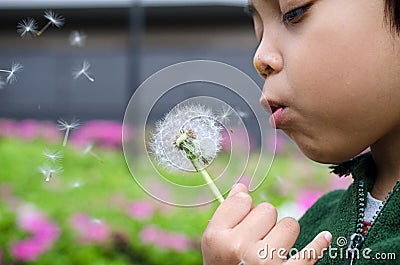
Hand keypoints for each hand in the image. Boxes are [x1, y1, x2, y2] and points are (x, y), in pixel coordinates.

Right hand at [201, 183, 331, 264]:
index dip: (245, 208)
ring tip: (272, 249)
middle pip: (267, 209)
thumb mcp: (215, 243)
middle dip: (265, 222)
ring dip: (284, 234)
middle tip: (256, 240)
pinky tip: (325, 238)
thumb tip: (241, 187)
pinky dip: (318, 245)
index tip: (244, 220)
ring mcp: (265, 262)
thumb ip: (226, 214)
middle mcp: (240, 248)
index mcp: (218, 237)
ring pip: (290, 224)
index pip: (243, 200)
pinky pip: (310, 253)